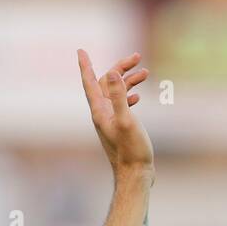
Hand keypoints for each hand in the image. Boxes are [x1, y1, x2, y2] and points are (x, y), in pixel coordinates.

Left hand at [77, 49, 152, 176]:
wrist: (135, 175)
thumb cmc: (131, 151)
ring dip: (129, 81)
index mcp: (100, 111)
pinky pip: (121, 105)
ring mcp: (111, 121)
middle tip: (137, 57)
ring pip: (116, 93)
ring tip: (146, 73)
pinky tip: (137, 97)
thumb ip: (119, 97)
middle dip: (121, 67)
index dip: (86, 65)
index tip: (80, 50)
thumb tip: (113, 72)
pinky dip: (128, 95)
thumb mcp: (127, 120)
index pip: (91, 82)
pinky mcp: (120, 127)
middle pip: (107, 83)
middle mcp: (102, 114)